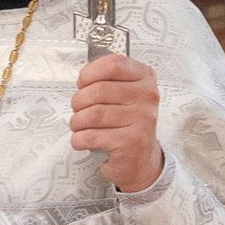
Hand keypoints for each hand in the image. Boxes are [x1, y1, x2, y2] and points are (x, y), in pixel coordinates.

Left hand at [72, 53, 163, 192]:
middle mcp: (147, 98)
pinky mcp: (131, 142)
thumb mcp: (125, 95)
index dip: (89, 73)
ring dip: (77, 122)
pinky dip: (79, 139)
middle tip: (79, 109)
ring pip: (92, 114)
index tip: (83, 83)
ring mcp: (142, 120)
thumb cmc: (127, 125)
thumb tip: (84, 75)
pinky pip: (91, 136)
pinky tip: (84, 139)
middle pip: (98, 90)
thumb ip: (108, 80)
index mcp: (145, 79)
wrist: (141, 160)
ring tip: (80, 125)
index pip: (113, 64)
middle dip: (78, 102)